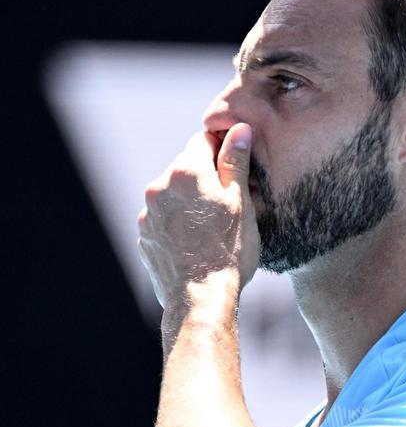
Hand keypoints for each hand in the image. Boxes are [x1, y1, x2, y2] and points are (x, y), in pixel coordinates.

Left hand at [138, 123, 260, 307]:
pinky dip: (178, 223)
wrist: (200, 298)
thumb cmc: (229, 250)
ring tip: (214, 228)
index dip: (223, 150)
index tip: (236, 168)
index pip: (203, 140)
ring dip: (190, 201)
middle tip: (231, 203)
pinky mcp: (144, 236)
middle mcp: (160, 187)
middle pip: (186, 168)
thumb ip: (235, 162)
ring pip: (173, 194)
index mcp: (187, 172)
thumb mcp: (241, 203)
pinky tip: (197, 242)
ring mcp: (148, 213)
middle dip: (206, 178)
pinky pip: (163, 218)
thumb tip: (239, 128)